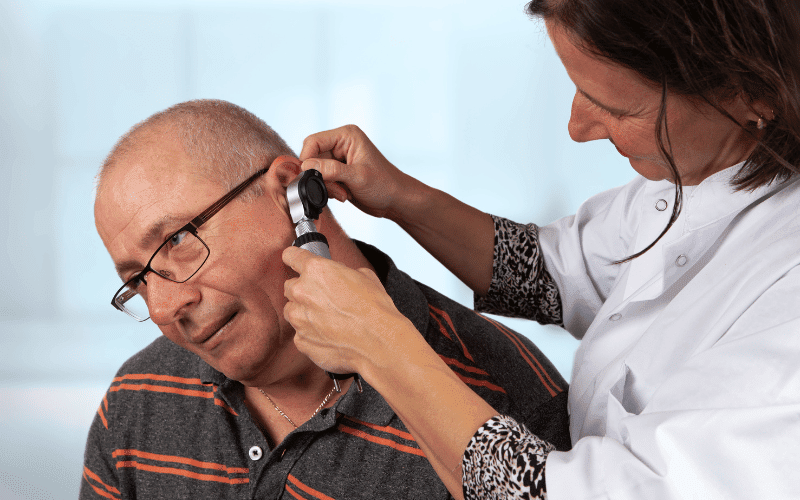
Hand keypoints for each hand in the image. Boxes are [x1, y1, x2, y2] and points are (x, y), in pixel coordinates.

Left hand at [282, 246, 415, 374]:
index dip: (295, 257)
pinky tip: (330, 335)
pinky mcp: (302, 341)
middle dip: (304, 290)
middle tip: (324, 297)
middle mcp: (302, 292)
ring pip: (292, 311)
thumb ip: (342, 273)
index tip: (294, 260)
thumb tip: (340, 276)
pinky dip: (311, 333)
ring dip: (305, 312)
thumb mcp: (364, 276)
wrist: (379, 342)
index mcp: (316, 270)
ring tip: (327, 318)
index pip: (292, 256)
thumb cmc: (374, 309)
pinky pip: (300, 334)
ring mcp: (299, 319)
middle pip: (290, 286)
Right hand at [299, 124, 418, 220]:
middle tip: (336, 189)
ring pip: (316, 171)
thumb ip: (331, 170)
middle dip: (321, 177)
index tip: (310, 176)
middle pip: (313, 157)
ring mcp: (338, 159)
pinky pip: (322, 180)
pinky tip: (344, 194)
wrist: (396, 200)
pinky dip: (329, 190)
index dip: (307, 159)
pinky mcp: (338, 173)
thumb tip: (306, 166)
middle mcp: (341, 144)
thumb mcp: (357, 177)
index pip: (313, 141)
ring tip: (343, 193)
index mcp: (346, 136)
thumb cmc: (384, 184)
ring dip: (327, 186)